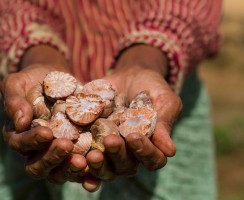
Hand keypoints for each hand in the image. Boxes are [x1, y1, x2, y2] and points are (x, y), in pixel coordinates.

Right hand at [0, 45, 100, 190]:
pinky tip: (95, 171)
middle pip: (38, 166)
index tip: (47, 132)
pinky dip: (87, 174)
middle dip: (52, 157)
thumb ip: (14, 101)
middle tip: (66, 145)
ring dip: (69, 169)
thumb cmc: (33, 80)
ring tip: (84, 160)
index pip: (20, 144)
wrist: (57, 78)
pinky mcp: (75, 154)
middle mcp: (35, 151)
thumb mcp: (17, 83)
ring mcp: (55, 155)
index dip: (32, 141)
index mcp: (18, 136)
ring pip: (58, 173)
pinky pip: (79, 170)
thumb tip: (20, 124)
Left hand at [86, 45, 182, 179]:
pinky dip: (80, 163)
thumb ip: (164, 123)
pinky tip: (73, 158)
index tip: (133, 136)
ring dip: (98, 165)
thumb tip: (170, 152)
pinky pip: (85, 157)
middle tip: (110, 141)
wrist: (128, 75)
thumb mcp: (163, 100)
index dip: (144, 152)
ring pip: (105, 168)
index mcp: (150, 147)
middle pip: (126, 166)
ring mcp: (109, 150)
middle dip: (117, 155)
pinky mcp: (90, 142)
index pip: (152, 159)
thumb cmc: (151, 87)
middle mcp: (130, 154)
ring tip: (91, 154)